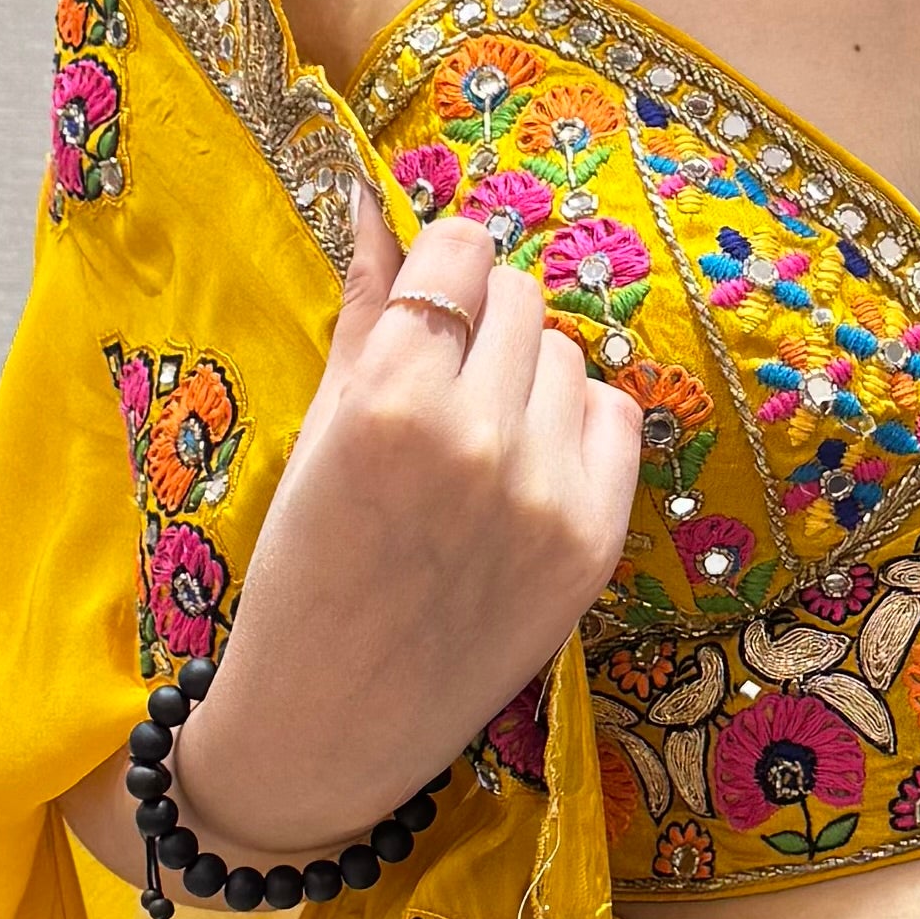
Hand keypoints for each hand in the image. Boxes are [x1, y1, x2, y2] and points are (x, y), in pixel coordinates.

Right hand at [163, 184, 642, 862]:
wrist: (333, 721)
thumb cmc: (304, 569)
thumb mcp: (316, 429)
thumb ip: (360, 307)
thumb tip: (372, 198)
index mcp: (387, 400)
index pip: (460, 250)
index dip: (444, 266)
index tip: (430, 299)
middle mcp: (476, 437)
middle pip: (522, 296)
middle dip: (484, 320)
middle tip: (446, 382)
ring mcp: (545, 493)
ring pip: (567, 356)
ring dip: (528, 375)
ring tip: (479, 440)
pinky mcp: (594, 540)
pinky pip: (616, 417)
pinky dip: (577, 426)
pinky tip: (528, 469)